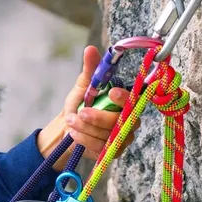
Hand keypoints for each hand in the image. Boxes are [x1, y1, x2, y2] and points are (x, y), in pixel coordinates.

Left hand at [36, 45, 138, 169]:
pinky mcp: (114, 152)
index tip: (111, 92)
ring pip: (109, 135)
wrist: (68, 128)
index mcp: (126, 101)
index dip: (124, 97)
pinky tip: (74, 133)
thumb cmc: (80, 105)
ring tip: (71, 121)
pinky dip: (85, 139)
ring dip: (87, 127)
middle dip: (99, 117)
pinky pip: (102, 147)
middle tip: (80, 112)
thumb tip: (90, 50)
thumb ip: (91, 70)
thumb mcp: (83, 86)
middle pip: (121, 120)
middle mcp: (130, 119)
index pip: (133, 99)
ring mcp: (123, 137)